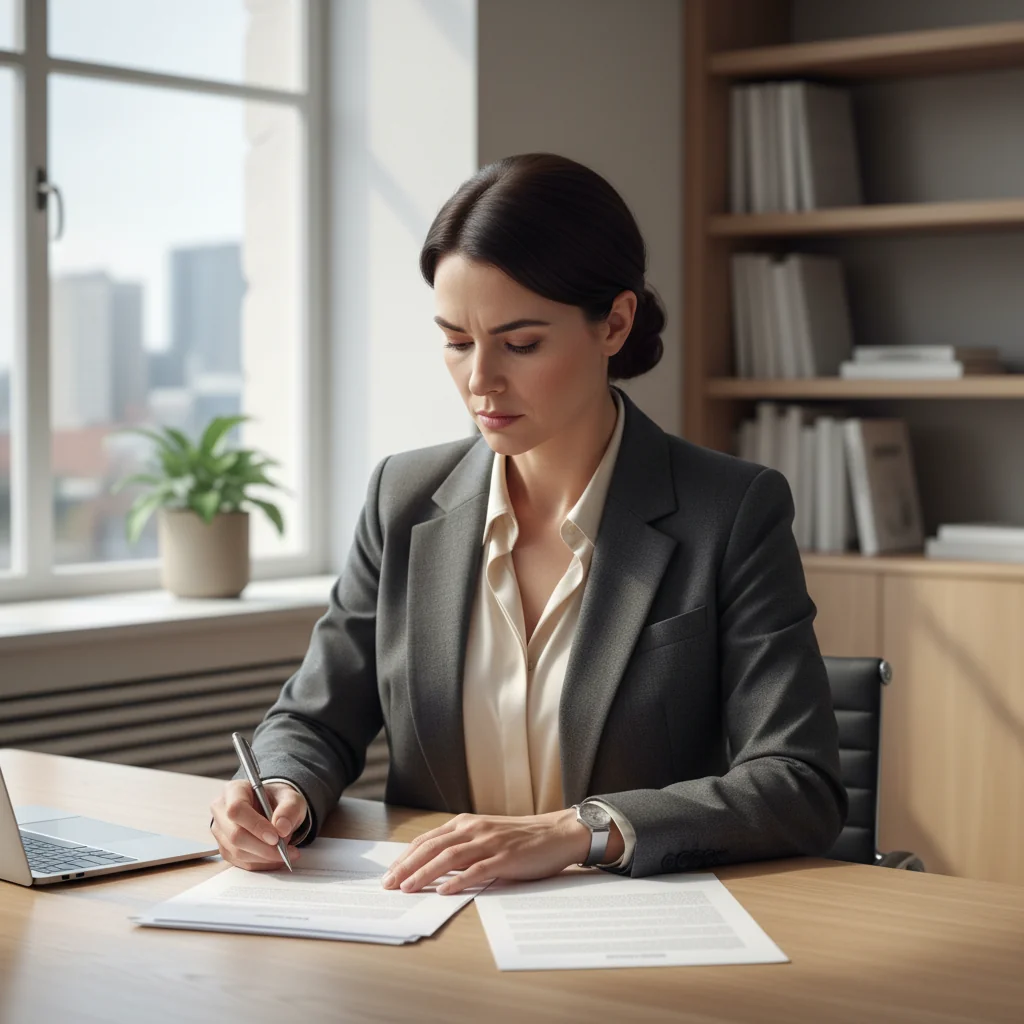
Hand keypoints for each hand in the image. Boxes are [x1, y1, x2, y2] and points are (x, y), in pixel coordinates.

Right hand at [209, 780, 305, 870]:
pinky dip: (261, 863)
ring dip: (264, 857)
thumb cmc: (278, 800)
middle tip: (285, 850)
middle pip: (235, 835)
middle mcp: (221, 810)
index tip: (275, 837)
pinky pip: (241, 862)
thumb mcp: (291, 798)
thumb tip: (281, 828)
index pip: (236, 809)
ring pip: (238, 852)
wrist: (273, 808)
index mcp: (234, 790)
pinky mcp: (225, 848)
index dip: (255, 825)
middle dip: (263, 847)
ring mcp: (220, 832)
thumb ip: (289, 809)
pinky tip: (275, 858)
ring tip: (285, 852)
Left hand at [380, 809, 622, 895]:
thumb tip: (434, 867)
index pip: (428, 840)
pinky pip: (478, 870)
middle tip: (388, 884)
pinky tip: (445, 891)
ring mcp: (490, 843)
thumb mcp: (487, 835)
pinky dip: (459, 880)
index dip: (406, 857)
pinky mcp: (506, 857)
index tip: (390, 873)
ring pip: (450, 857)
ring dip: (425, 873)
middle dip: (407, 866)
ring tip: (408, 888)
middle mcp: (475, 829)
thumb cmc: (522, 838)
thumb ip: (464, 846)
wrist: (558, 833)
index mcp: (468, 824)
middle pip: (433, 847)